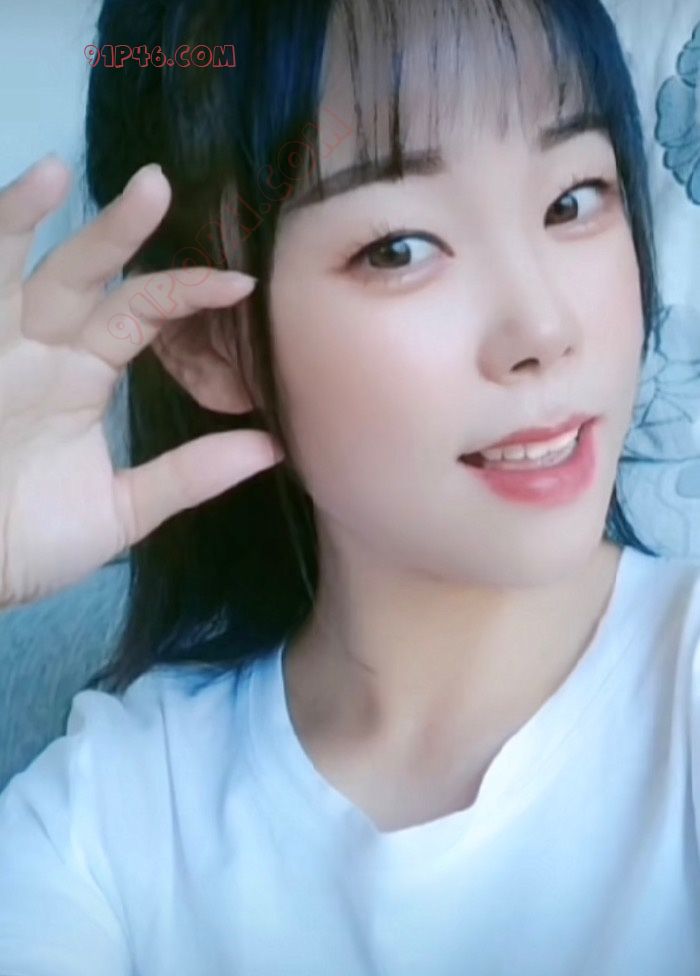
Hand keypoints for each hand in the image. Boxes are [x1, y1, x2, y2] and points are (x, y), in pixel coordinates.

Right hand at [0, 156, 282, 609]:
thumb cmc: (35, 540)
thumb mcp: (124, 508)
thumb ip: (189, 475)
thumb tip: (272, 449)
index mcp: (85, 374)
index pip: (141, 313)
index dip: (186, 293)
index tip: (243, 284)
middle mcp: (41, 346)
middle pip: (83, 274)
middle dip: (118, 230)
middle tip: (158, 183)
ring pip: (16, 270)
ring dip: (29, 218)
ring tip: (57, 170)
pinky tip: (9, 205)